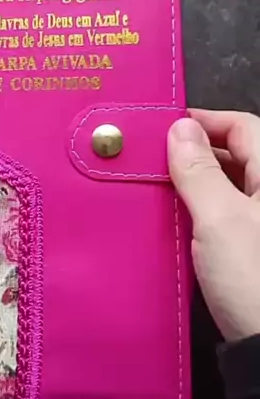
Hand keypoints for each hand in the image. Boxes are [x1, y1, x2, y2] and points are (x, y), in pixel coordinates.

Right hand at [168, 109, 259, 341]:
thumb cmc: (253, 278)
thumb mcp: (219, 218)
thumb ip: (198, 170)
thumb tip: (180, 128)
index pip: (242, 126)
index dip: (204, 120)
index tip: (162, 126)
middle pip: (236, 156)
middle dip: (193, 153)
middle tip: (149, 159)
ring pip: (228, 188)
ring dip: (193, 185)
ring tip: (154, 188)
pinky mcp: (253, 252)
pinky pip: (226, 218)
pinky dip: (201, 213)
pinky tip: (173, 221)